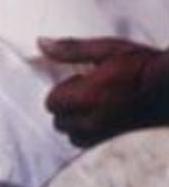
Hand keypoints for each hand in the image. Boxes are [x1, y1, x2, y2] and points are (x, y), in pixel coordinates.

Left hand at [40, 36, 168, 146]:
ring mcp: (103, 133)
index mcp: (88, 97)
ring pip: (70, 134)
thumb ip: (72, 49)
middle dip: (66, 105)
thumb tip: (42, 44)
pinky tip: (100, 113)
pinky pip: (84, 142)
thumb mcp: (107, 49)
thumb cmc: (144, 65)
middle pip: (58, 120)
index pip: (51, 102)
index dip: (63, 88)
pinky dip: (85, 131)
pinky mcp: (113, 138)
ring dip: (74, 119)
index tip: (81, 78)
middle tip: (88, 90)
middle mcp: (92, 120)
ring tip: (94, 102)